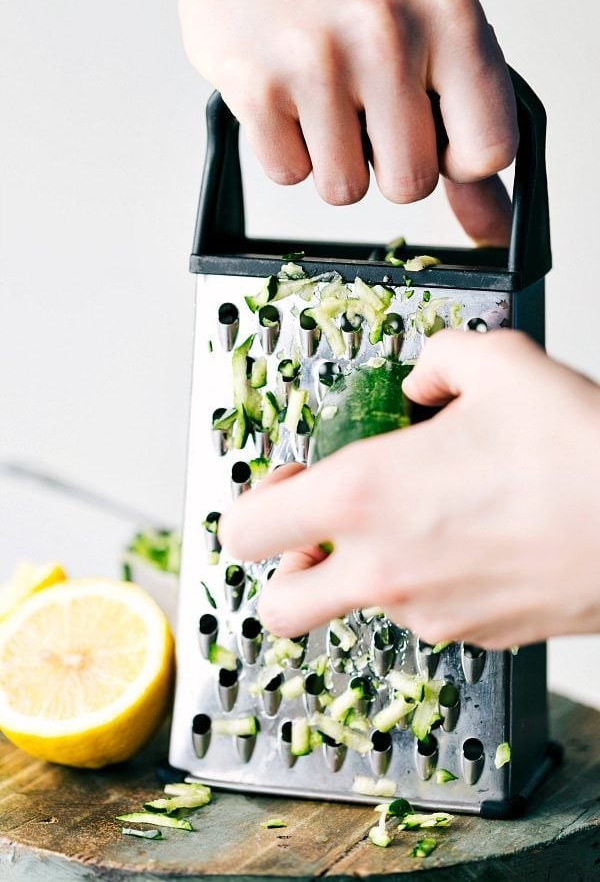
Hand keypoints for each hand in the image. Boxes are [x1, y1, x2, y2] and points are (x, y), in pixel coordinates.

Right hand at [177, 0, 515, 243]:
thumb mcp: (427, 25)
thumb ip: (466, 124)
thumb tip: (490, 224)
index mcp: (449, 14)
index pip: (489, 150)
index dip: (460, 162)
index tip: (440, 141)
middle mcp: (386, 35)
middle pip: (409, 184)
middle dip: (387, 165)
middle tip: (366, 111)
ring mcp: (316, 61)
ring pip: (344, 190)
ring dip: (332, 159)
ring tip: (321, 96)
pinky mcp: (256, 87)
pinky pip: (287, 174)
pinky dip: (284, 147)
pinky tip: (285, 93)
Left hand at [219, 331, 599, 648]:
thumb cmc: (581, 454)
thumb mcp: (499, 364)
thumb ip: (436, 360)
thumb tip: (422, 379)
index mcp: (364, 496)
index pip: (246, 529)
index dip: (253, 505)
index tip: (287, 482)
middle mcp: (382, 569)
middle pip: (277, 606)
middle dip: (284, 570)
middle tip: (318, 530)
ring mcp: (424, 613)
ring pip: (355, 606)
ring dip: (367, 566)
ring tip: (425, 516)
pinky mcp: (468, 636)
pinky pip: (420, 614)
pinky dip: (424, 582)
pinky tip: (468, 540)